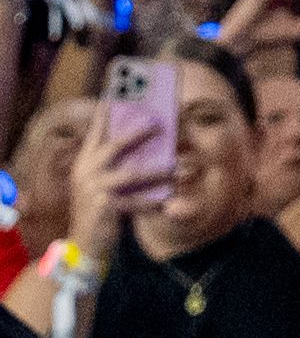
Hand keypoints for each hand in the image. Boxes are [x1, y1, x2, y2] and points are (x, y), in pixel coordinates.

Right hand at [68, 97, 172, 252]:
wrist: (83, 244)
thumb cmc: (98, 209)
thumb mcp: (101, 183)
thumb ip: (116, 164)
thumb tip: (147, 140)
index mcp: (85, 162)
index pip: (96, 131)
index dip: (106, 112)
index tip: (117, 92)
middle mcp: (86, 172)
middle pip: (113, 145)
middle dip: (136, 132)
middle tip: (157, 122)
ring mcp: (93, 190)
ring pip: (132, 173)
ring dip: (158, 169)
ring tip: (178, 166)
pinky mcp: (105, 207)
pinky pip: (137, 201)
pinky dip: (154, 200)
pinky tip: (169, 199)